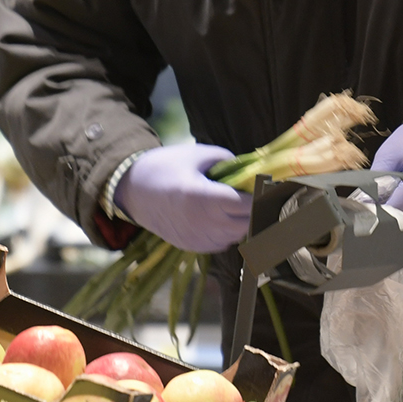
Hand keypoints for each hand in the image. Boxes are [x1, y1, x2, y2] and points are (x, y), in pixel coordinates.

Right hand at [116, 144, 251, 252]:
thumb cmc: (163, 167)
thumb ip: (227, 161)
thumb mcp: (196, 155)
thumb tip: (249, 171)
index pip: (248, 205)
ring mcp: (197, 238)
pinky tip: (223, 217)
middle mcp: (202, 223)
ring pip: (236, 237)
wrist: (131, 190)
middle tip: (261, 196)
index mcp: (203, 197)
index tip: (271, 187)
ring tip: (241, 205)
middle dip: (257, 211)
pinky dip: (229, 232)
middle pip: (246, 224)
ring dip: (244, 222)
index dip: (262, 196)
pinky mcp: (192, 246)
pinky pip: (222, 244)